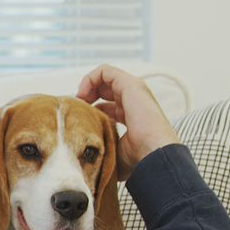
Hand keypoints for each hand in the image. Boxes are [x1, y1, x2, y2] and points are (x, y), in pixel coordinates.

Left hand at [76, 64, 180, 180]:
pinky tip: (82, 94)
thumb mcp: (114, 150)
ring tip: (78, 102)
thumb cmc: (136, 158)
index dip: (88, 111)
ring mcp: (133, 91)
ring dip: (86, 87)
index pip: (105, 107)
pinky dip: (89, 78)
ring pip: (103, 78)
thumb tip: (84, 156)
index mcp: (130, 116)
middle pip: (103, 91)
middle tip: (75, 110)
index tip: (78, 121)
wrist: (153, 153)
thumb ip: (102, 146)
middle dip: (85, 97)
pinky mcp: (130, 84)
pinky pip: (105, 71)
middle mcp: (132, 101)